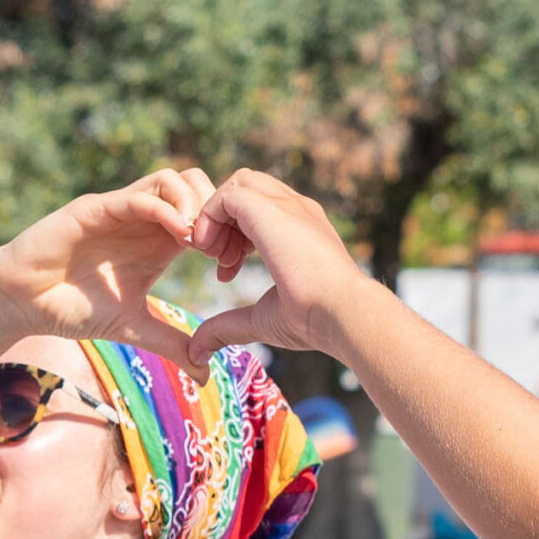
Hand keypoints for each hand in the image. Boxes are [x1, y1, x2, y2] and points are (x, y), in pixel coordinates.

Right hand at [0, 169, 209, 360]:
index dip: (224, 231)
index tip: (229, 265)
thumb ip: (171, 344)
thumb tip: (206, 374)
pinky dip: (165, 210)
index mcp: (158, 240)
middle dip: (216, 211)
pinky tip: (178, 236)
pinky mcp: (94, 209)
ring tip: (199, 243)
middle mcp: (143, 219)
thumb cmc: (74, 308)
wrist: (23, 303)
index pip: (205, 213)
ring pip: (171, 180)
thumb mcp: (134, 328)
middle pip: (196, 184)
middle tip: (218, 250)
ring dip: (194, 204)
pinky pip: (137, 196)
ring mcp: (119, 210)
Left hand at [184, 170, 378, 364]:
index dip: (234, 237)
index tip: (227, 272)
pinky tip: (210, 251)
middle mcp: (296, 210)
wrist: (340, 312)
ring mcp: (285, 205)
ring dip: (216, 216)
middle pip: (249, 189)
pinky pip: (226, 194)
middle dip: (224, 221)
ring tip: (213, 255)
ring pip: (238, 184)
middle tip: (218, 261)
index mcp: (302, 229)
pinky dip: (209, 217)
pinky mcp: (268, 209)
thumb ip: (228, 327)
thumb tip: (198, 353)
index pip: (260, 209)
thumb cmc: (313, 320)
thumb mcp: (261, 320)